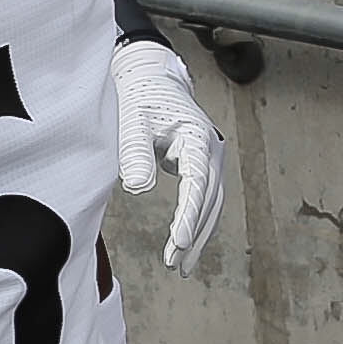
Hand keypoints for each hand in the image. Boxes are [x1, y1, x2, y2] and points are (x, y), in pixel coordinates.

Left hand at [113, 39, 225, 274]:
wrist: (147, 77)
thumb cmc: (137, 96)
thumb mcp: (130, 120)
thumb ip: (135, 152)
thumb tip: (139, 187)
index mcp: (196, 138)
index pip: (197, 184)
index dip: (189, 216)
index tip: (178, 243)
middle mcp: (211, 149)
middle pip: (210, 200)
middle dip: (194, 234)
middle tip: (177, 264)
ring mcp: (209, 157)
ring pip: (211, 203)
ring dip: (199, 234)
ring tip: (183, 266)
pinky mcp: (201, 164)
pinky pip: (205, 198)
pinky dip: (197, 222)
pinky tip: (186, 244)